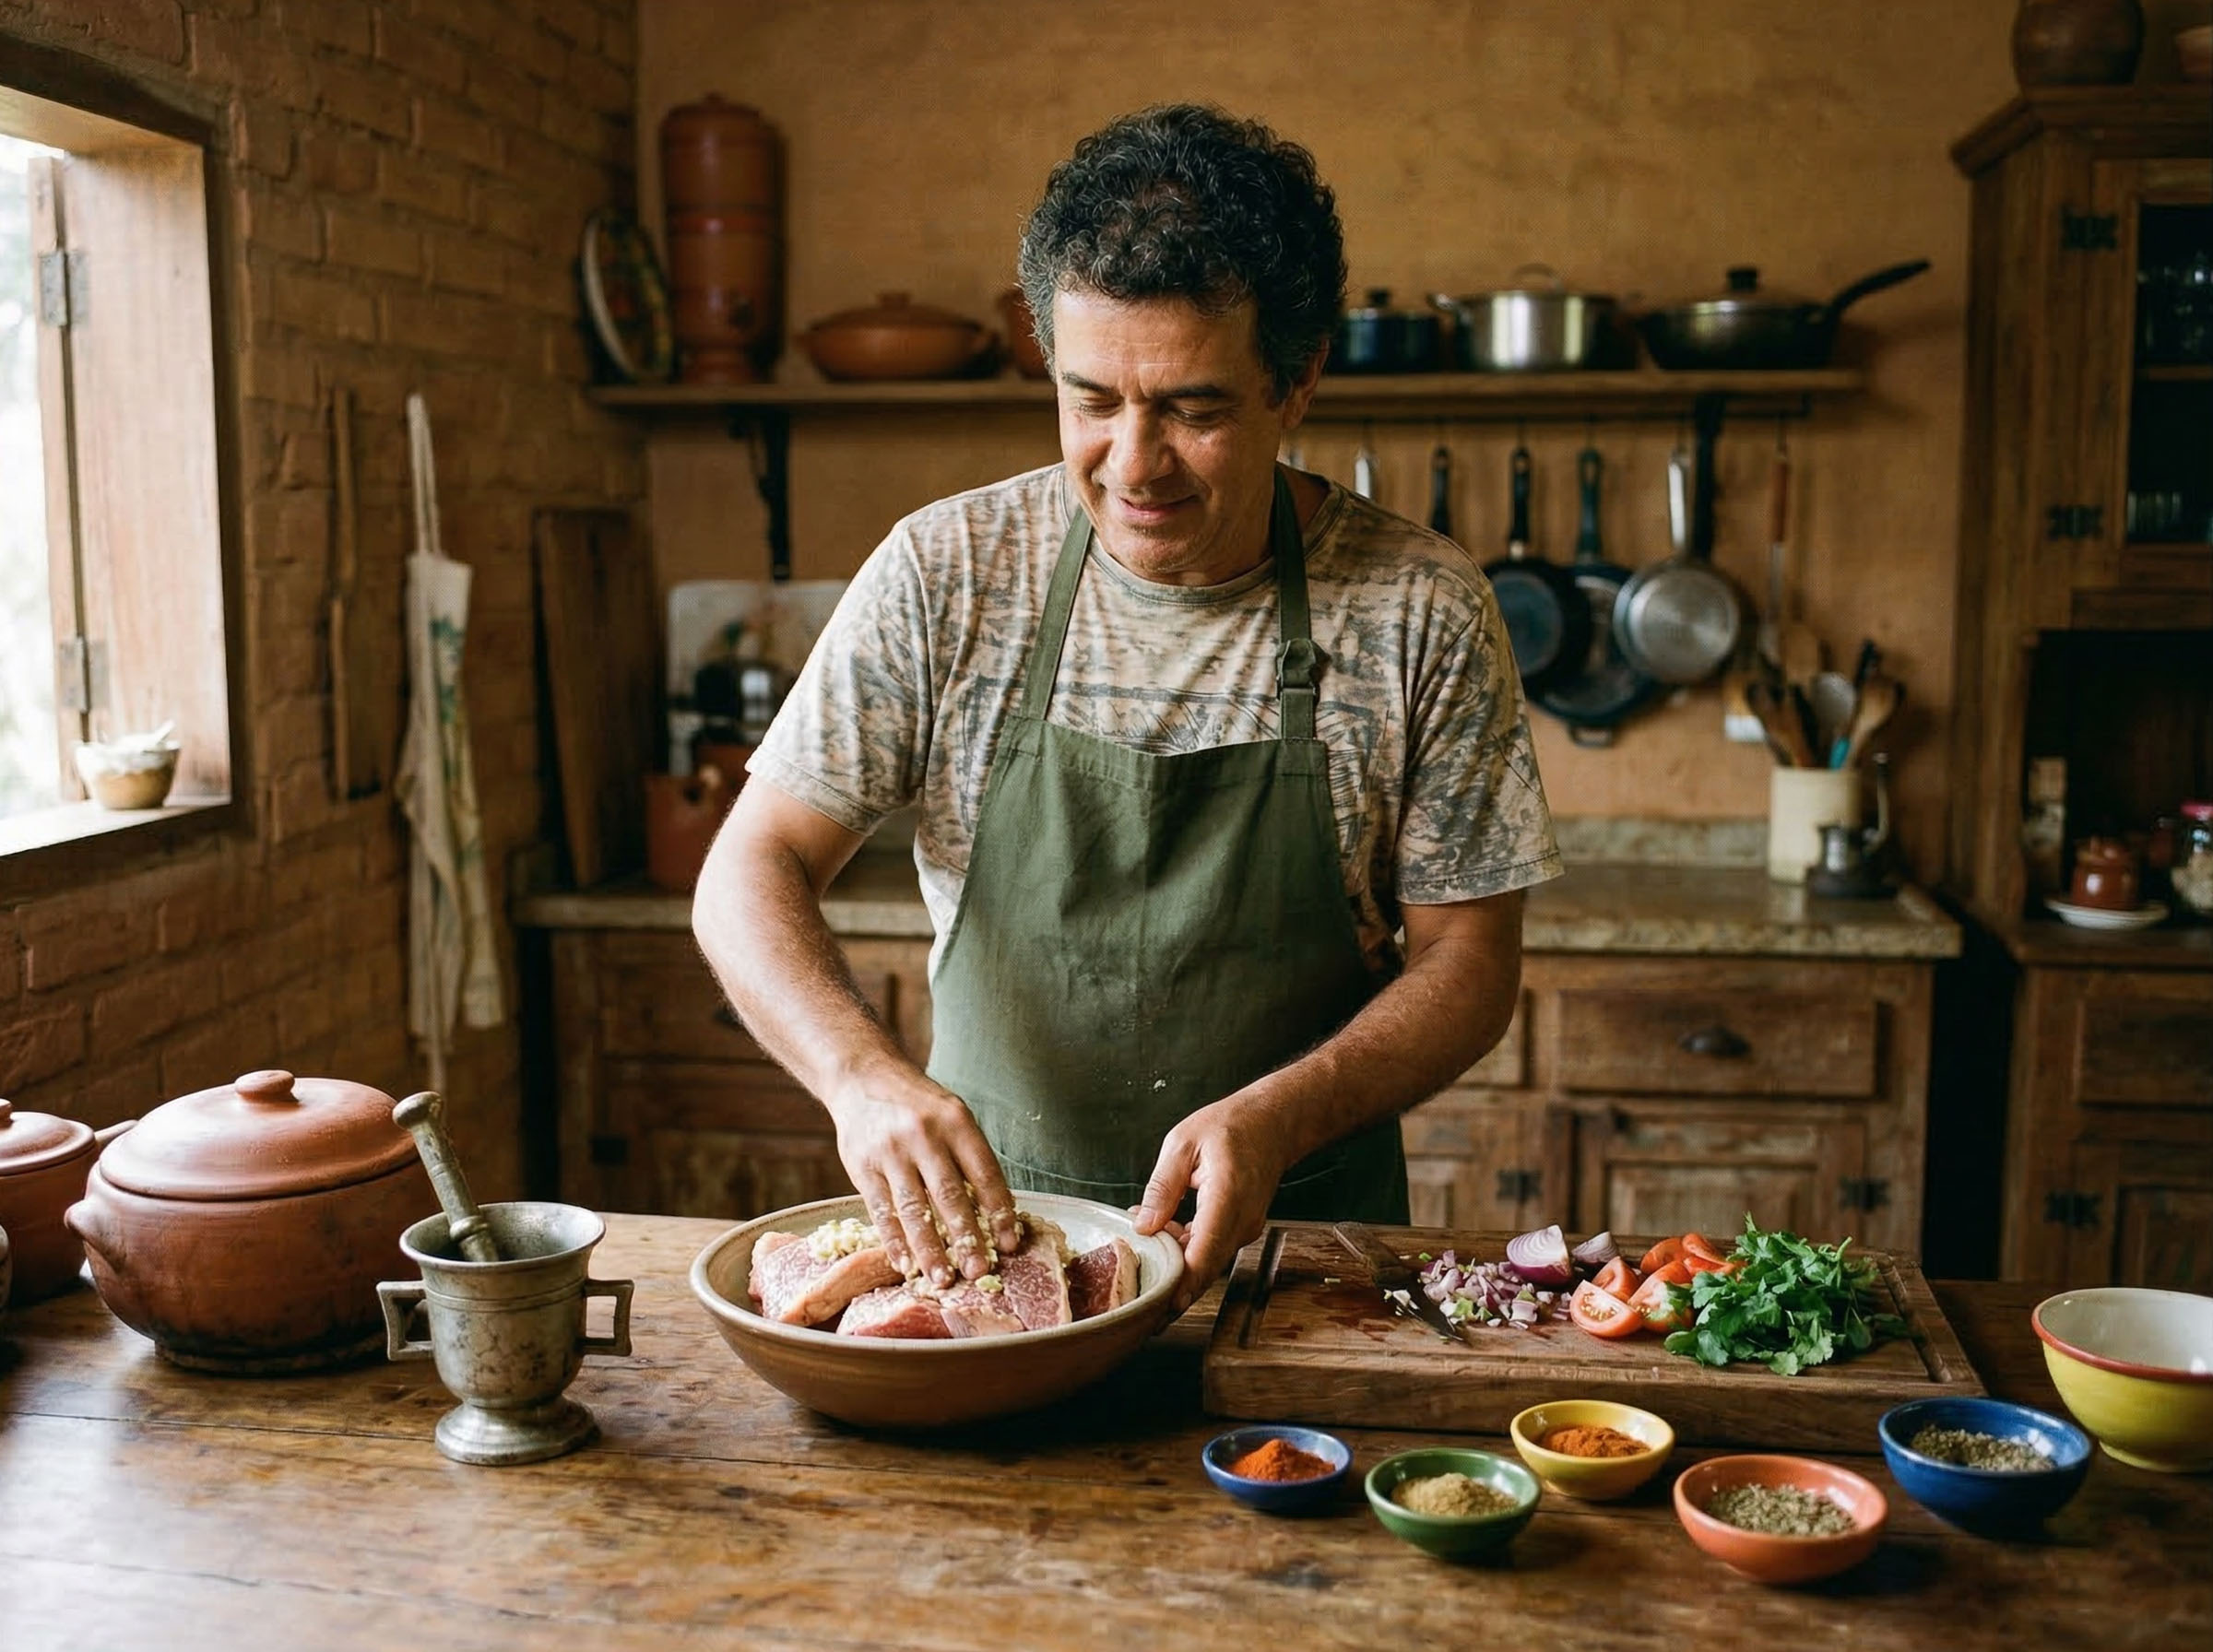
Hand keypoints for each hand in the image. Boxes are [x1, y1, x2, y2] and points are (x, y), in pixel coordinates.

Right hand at [827, 1062, 1020, 1288]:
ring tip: (942, 1278)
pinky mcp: (862, 1167)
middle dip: (966, 1238)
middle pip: (949, 1195)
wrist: (863, 1078)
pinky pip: (881, 1211)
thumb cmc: (918, 1106)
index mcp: (956, 1121)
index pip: (984, 1172)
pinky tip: (906, 1264)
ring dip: (930, 1249)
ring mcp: (891, 1151)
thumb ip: (969, 1158)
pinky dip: (895, 1241)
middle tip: (978, 1271)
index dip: (999, 1211)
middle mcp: (924, 1135)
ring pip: (914, 1209)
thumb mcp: (952, 1116)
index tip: (1009, 1243)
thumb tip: (993, 1215)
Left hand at [1129, 1095, 1288, 1313]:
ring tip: (1145, 1237)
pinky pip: (1211, 1249)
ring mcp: (1244, 1229)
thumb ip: (1162, 1187)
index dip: (1183, 1285)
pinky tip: (1165, 1228)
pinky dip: (1186, 1247)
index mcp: (1227, 1198)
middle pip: (1205, 1268)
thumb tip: (1142, 1225)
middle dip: (1171, 1285)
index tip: (1161, 1309)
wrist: (1273, 1124)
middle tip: (1137, 1298)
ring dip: (1175, 1259)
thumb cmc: (1230, 1127)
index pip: (1205, 1254)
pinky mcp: (1240, 1230)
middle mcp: (1241, 1221)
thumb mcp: (1183, 1145)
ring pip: (1205, 1260)